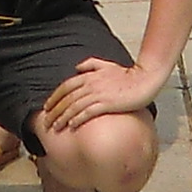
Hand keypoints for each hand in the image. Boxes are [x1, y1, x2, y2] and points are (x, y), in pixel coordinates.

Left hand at [37, 57, 157, 136]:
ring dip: (62, 117)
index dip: (54, 97)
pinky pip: (88, 112)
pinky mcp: (107, 103)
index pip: (65, 87)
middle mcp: (90, 84)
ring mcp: (98, 94)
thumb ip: (90, 64)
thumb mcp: (107, 65)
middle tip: (46, 122)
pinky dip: (77, 118)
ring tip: (55, 127)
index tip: (46, 107)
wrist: (145, 80)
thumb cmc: (127, 74)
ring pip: (74, 106)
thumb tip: (76, 68)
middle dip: (54, 111)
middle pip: (66, 98)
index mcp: (89, 75)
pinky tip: (71, 125)